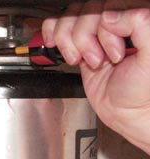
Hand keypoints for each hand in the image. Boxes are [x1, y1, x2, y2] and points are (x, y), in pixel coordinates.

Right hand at [42, 1, 149, 154]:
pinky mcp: (80, 44)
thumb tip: (109, 16)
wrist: (125, 112)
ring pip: (69, 17)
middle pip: (85, 10)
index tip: (115, 54)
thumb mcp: (149, 58)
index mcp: (135, 20)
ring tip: (86, 61)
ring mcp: (95, 33)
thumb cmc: (140, 90)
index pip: (109, 5)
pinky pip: (58, 25)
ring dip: (71, 42)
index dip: (107, 30)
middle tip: (99, 60)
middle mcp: (115, 22)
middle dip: (86, 39)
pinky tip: (61, 48)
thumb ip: (140, 25)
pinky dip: (53, 33)